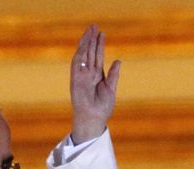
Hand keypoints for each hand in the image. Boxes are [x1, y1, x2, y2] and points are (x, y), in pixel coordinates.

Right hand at [71, 24, 121, 143]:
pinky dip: (80, 53)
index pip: (98, 56)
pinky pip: (77, 63)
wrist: (94, 117)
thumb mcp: (111, 88)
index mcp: (98, 75)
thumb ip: (114, 75)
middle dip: (92, 39)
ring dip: (86, 43)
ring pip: (84, 55)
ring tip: (90, 30)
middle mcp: (89, 73)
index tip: (102, 33)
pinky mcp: (75, 79)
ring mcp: (81, 75)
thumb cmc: (103, 107)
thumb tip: (118, 60)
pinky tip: (84, 44)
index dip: (100, 44)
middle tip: (95, 26)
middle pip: (90, 52)